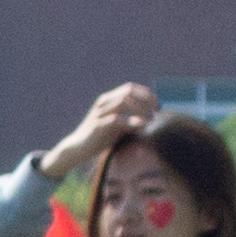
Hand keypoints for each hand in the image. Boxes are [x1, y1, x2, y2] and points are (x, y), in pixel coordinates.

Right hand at [44, 82, 160, 178]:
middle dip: (146, 100)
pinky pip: (117, 119)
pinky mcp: (97, 125)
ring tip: (151, 119)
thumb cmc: (100, 137)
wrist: (78, 148)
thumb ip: (130, 116)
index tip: (157, 105)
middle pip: (128, 92)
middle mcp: (103, 103)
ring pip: (123, 102)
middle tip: (157, 111)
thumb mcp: (118, 124)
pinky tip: (143, 126)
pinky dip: (132, 121)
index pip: (130, 88)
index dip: (146, 93)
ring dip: (141, 109)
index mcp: (107, 99)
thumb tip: (152, 115)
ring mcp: (99, 113)